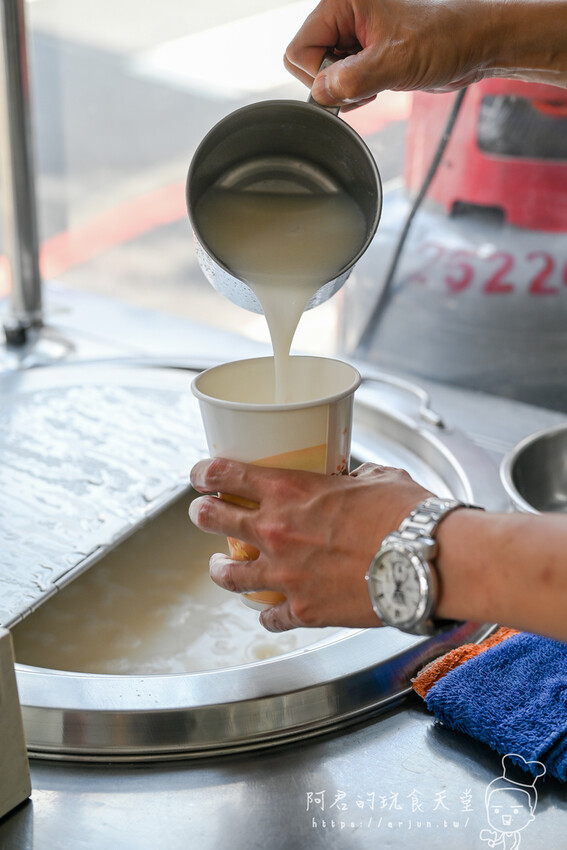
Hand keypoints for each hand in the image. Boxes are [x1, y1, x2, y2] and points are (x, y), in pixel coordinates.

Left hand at [189, 459, 432, 631]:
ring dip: (218, 568)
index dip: (203, 473)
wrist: (429, 560)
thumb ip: (349, 480)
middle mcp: (276, 531)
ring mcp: (285, 575)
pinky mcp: (304, 610)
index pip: (225, 474)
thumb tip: (348, 483)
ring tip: (219, 566)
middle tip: (204, 514)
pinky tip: (270, 612)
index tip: (200, 476)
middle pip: (213, 520)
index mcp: (289, 491)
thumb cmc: (408, 514)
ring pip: (228, 575)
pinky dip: (268, 614)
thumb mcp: (374, 478)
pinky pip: (270, 617)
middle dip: (202, 514)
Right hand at [284, 0, 492, 108]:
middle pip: (306, 63)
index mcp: (341, 2)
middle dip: (332, 83)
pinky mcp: (363, 52)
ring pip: (323, 74)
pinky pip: (340, 79)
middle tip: (365, 82)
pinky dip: (355, 91)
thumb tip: (321, 94)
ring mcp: (352, 34)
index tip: (351, 80)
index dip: (319, 75)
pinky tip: (378, 85)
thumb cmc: (442, 39)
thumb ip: (351, 80)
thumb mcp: (394, 62)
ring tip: (377, 81)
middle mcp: (342, 14)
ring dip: (345, 89)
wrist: (472, 45)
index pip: (298, 50)